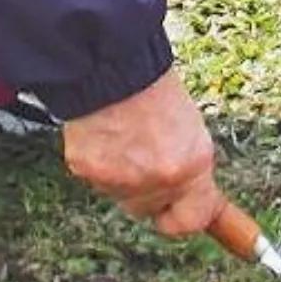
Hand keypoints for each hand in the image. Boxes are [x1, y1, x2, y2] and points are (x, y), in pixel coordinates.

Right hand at [62, 68, 218, 237]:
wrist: (110, 60)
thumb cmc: (151, 84)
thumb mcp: (188, 127)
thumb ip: (186, 166)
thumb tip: (186, 191)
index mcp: (192, 165)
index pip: (191, 221)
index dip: (181, 216)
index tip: (176, 211)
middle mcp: (161, 179)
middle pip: (149, 209)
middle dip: (147, 191)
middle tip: (142, 155)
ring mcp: (121, 180)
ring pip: (119, 193)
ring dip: (120, 173)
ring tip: (122, 132)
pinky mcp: (87, 170)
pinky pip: (93, 176)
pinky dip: (95, 159)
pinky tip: (101, 131)